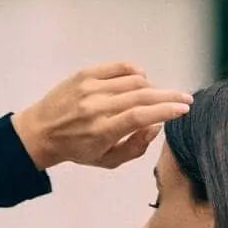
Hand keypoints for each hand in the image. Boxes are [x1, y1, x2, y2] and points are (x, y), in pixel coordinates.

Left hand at [12, 60, 192, 170]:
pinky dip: (135, 71)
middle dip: (169, 95)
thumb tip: (157, 125)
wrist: (42, 132)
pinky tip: (141, 79)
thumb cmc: (77, 150)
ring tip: (157, 95)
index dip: (166, 110)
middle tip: (185, 98)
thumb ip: (135, 147)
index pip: (141, 116)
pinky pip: (117, 67)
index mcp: (102, 131)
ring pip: (133, 80)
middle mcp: (96, 107)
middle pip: (142, 95)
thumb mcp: (107, 161)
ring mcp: (90, 88)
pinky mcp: (84, 74)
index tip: (183, 109)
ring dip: (152, 87)